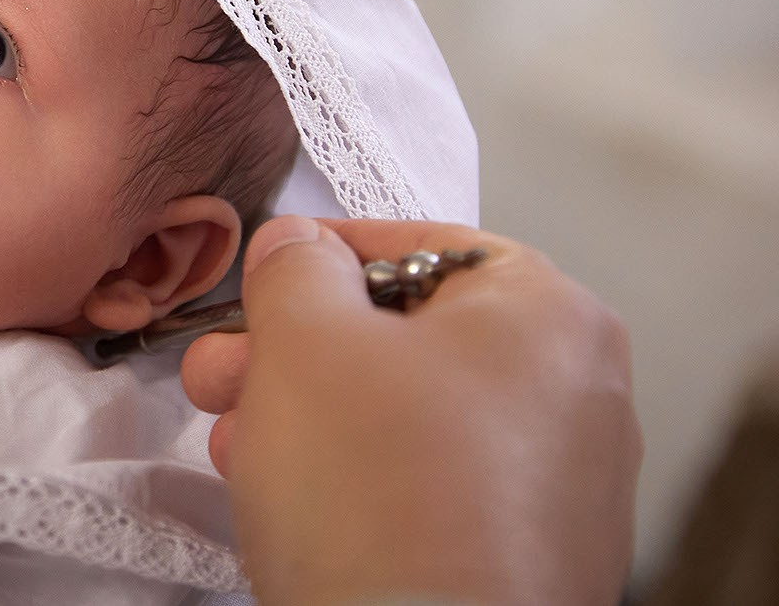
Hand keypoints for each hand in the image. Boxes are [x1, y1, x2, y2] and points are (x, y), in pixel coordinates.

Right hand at [181, 215, 639, 605]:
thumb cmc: (379, 491)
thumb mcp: (304, 336)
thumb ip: (294, 266)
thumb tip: (297, 246)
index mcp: (551, 316)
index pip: (425, 245)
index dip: (325, 255)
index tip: (262, 278)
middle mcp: (581, 396)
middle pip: (409, 337)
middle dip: (296, 352)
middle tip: (224, 373)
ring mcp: (563, 489)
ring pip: (409, 417)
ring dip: (311, 418)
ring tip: (238, 446)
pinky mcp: (529, 561)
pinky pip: (431, 490)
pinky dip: (360, 483)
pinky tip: (292, 501)